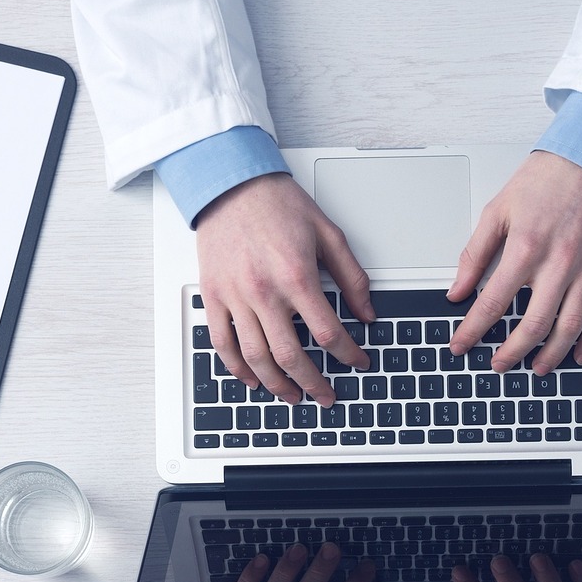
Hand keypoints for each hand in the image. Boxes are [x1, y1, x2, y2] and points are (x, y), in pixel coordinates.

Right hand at [196, 174, 373, 406]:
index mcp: (296, 276)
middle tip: (326, 396)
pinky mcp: (214, 296)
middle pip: (291, 355)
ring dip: (277, 385)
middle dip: (313, 383)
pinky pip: (222, 344)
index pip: (328, 332)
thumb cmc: (278, 204)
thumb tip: (367, 312)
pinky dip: (238, 368)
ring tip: (293, 396)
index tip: (358, 362)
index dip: (348, 355)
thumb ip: (352, 277)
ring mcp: (235, 297)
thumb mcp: (328, 234)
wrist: (231, 185)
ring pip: (256, 357)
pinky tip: (252, 379)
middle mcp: (264, 291)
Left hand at [447, 151, 581, 374]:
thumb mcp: (497, 210)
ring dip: (551, 355)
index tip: (461, 346)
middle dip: (512, 352)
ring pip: (570, 326)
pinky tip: (578, 354)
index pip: (492, 303)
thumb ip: (475, 254)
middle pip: (534, 324)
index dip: (473, 331)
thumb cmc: (545, 181)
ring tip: (536, 368)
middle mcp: (559, 262)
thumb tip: (457, 290)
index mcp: (525, 247)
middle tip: (498, 364)